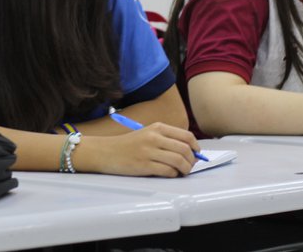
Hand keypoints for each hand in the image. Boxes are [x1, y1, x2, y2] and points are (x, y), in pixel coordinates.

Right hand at [80, 122, 198, 177]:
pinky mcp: (144, 165)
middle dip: (192, 160)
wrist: (105, 152)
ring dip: (185, 169)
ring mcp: (149, 151)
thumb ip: (166, 140)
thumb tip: (189, 153)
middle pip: (185, 149)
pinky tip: (169, 174)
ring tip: (182, 172)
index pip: (186, 136)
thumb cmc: (128, 145)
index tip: (196, 154)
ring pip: (179, 161)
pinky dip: (173, 174)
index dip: (195, 147)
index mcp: (157, 127)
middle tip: (189, 166)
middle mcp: (154, 137)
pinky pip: (168, 171)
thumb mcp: (147, 134)